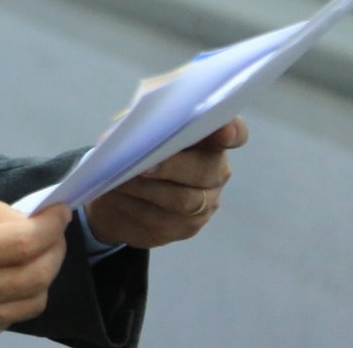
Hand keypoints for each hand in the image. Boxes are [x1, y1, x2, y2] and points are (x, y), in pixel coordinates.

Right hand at [0, 193, 70, 344]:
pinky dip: (23, 294)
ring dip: (44, 274)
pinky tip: (9, 277)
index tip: (60, 211)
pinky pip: (15, 316)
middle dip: (55, 249)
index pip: (25, 241)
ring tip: (34, 255)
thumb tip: (22, 219)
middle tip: (52, 232)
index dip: (52, 225)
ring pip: (34, 300)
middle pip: (39, 275)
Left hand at [85, 116, 248, 248]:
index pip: (235, 134)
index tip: (222, 131)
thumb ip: (142, 124)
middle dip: (171, 167)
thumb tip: (133, 129)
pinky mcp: (186, 229)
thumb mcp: (135, 130)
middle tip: (142, 166)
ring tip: (119, 180)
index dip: (232, 132)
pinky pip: (162, 220)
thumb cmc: (133, 151)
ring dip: (146, 189)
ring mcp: (205, 203)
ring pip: (182, 200)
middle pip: (205, 170)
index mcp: (209, 140)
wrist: (117, 194)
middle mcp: (215, 172)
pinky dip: (135, 206)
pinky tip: (118, 196)